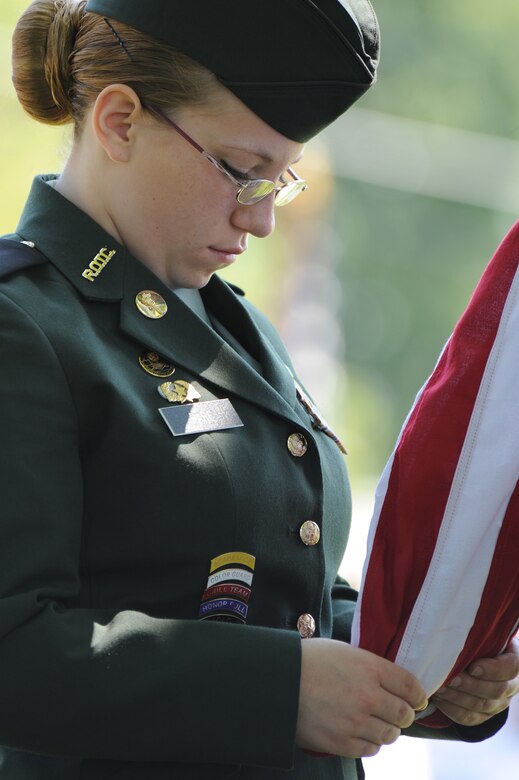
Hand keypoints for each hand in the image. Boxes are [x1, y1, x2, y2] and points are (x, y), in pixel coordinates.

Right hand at [296, 638, 427, 757]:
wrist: (279, 680)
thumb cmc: (310, 660)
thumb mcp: (346, 652)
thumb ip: (372, 667)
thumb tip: (393, 685)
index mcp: (370, 668)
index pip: (410, 686)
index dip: (418, 695)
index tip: (416, 699)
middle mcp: (368, 696)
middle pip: (404, 714)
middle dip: (403, 714)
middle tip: (396, 711)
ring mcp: (355, 722)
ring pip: (390, 735)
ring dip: (387, 729)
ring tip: (375, 722)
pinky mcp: (341, 742)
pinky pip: (370, 749)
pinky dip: (370, 742)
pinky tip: (361, 732)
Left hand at [432, 636, 518, 726]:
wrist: (481, 660)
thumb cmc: (480, 642)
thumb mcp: (485, 636)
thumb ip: (479, 635)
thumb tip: (456, 625)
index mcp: (514, 662)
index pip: (510, 668)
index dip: (492, 670)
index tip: (472, 667)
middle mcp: (511, 686)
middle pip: (495, 690)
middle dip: (469, 685)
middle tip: (450, 678)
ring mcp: (498, 703)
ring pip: (481, 706)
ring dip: (457, 698)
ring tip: (439, 688)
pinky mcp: (484, 715)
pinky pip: (469, 718)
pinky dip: (452, 710)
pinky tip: (438, 699)